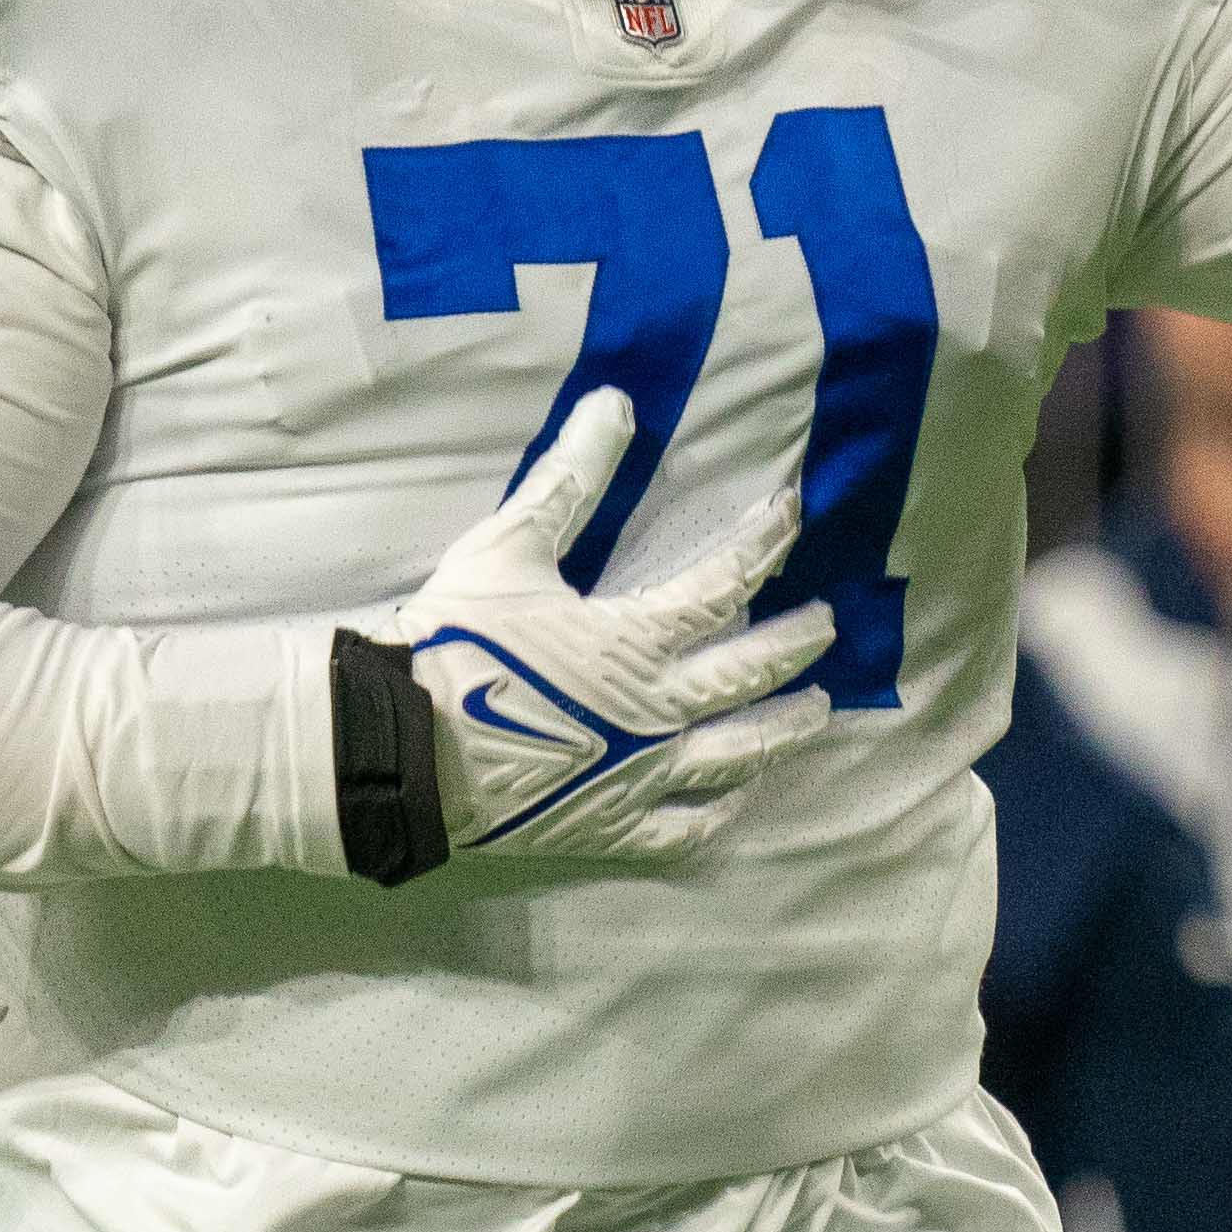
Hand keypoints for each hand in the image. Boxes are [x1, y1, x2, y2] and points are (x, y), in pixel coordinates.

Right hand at [392, 390, 834, 865]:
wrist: (403, 746)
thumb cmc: (455, 642)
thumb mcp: (509, 548)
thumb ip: (569, 479)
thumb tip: (616, 403)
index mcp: (638, 641)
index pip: (725, 583)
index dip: (764, 542)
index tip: (794, 514)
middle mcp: (658, 712)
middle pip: (749, 674)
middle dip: (796, 645)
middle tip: (828, 626)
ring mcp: (641, 776)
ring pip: (737, 757)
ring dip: (783, 731)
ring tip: (817, 714)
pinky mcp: (613, 826)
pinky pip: (687, 829)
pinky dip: (720, 812)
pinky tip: (738, 797)